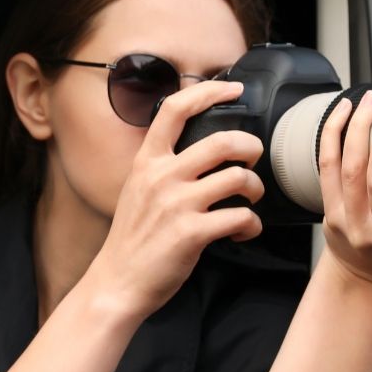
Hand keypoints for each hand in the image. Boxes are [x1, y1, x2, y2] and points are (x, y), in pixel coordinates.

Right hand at [86, 80, 265, 321]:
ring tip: (250, 200)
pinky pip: (240, 217)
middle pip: (222, 141)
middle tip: (253, 158)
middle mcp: (161, 177)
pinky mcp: (192, 233)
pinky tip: (244, 231)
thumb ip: (161, 166)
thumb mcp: (136, 190)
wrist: (117, 282)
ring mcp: (177, 205)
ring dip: (255, 189)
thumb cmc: (131, 239)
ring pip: (238, 178)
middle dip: (250, 147)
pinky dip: (251, 225)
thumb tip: (195, 149)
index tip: (233, 89)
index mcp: (147, 162)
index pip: (175, 109)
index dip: (209, 92)